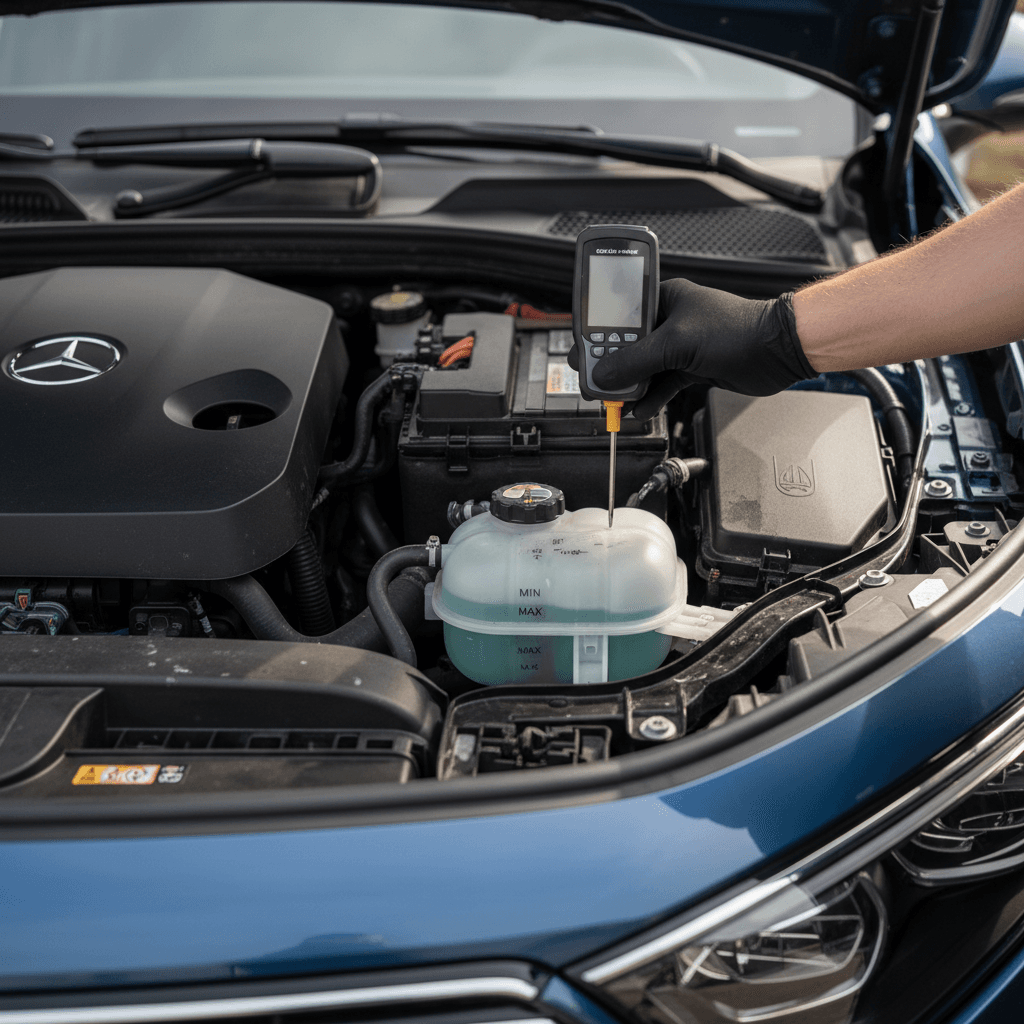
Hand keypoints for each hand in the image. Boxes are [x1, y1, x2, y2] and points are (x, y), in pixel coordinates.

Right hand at [568, 278, 815, 419]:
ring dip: (629, 386)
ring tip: (615, 401)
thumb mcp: (677, 344)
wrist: (778, 351)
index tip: (581, 354)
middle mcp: (669, 320)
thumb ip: (637, 361)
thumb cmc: (738, 329)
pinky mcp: (692, 367)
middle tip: (595, 384)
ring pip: (643, 368)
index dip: (595, 334)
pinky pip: (662, 384)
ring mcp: (680, 346)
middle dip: (611, 367)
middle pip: (626, 346)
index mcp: (662, 299)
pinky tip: (639, 409)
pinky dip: (650, 398)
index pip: (617, 314)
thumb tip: (605, 375)